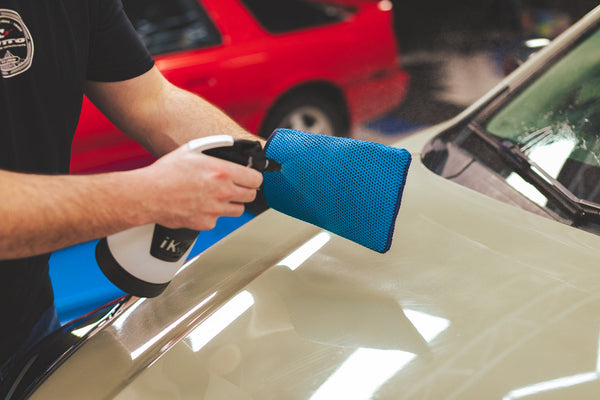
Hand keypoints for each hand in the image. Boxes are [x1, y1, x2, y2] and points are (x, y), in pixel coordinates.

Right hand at [141, 142, 262, 230]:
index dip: (253, 177)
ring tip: (217, 196)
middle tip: (235, 187)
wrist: (148, 195)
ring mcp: (215, 210)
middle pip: (251, 196)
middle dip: (245, 190)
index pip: (256, 179)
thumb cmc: (166, 172)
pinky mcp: (206, 223)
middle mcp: (222, 192)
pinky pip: (218, 219)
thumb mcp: (192, 150)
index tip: (249, 177)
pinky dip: (213, 214)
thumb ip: (214, 147)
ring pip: (238, 210)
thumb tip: (230, 146)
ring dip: (232, 203)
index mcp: (222, 172)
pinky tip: (201, 206)